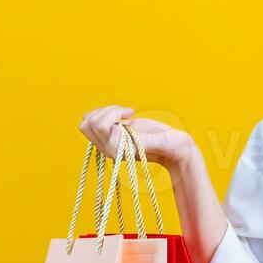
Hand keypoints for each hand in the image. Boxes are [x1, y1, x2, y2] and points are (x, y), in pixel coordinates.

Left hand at [77, 105, 195, 170]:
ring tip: (124, 113)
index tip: (132, 114)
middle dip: (107, 111)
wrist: (175, 151)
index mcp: (119, 151)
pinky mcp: (110, 136)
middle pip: (88, 123)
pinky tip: (122, 115)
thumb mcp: (161, 141)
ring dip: (105, 111)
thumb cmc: (171, 147)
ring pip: (87, 121)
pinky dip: (106, 113)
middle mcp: (109, 149)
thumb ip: (144, 140)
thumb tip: (124, 134)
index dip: (114, 114)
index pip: (100, 125)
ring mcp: (108, 143)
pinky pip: (94, 121)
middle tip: (126, 113)